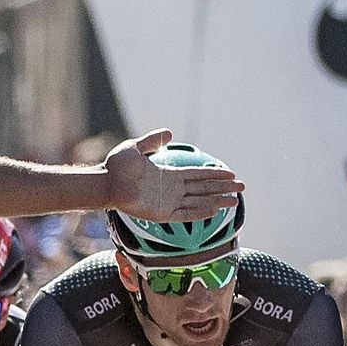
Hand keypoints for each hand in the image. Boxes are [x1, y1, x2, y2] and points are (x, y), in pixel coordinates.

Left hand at [104, 129, 244, 221]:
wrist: (104, 181)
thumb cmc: (117, 166)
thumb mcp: (137, 148)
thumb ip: (153, 140)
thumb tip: (169, 131)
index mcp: (168, 176)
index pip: (197, 175)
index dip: (214, 175)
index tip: (232, 174)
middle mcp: (171, 190)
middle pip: (203, 189)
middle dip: (222, 188)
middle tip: (242, 187)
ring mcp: (167, 202)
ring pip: (198, 202)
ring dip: (217, 201)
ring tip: (235, 201)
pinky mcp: (160, 213)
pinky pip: (184, 214)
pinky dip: (198, 212)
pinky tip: (214, 210)